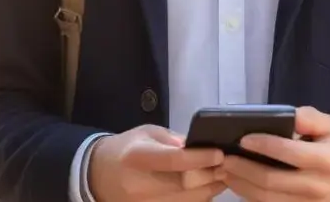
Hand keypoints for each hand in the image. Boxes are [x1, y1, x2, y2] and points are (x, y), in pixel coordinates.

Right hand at [88, 124, 226, 201]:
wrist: (100, 175)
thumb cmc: (128, 148)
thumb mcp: (147, 134)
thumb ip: (173, 141)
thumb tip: (199, 147)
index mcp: (137, 158)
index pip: (173, 161)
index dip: (199, 158)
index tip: (219, 153)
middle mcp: (139, 186)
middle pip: (183, 186)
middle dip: (209, 176)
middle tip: (228, 166)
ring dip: (208, 191)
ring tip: (223, 177)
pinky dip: (196, 200)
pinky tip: (207, 190)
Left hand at [222, 106, 329, 201]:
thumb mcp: (329, 126)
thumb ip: (310, 118)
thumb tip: (290, 116)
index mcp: (327, 160)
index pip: (290, 154)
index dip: (265, 146)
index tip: (243, 138)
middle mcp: (317, 186)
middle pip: (273, 181)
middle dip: (244, 168)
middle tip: (224, 157)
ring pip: (266, 199)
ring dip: (241, 185)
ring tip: (224, 169)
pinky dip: (249, 196)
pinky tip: (237, 182)